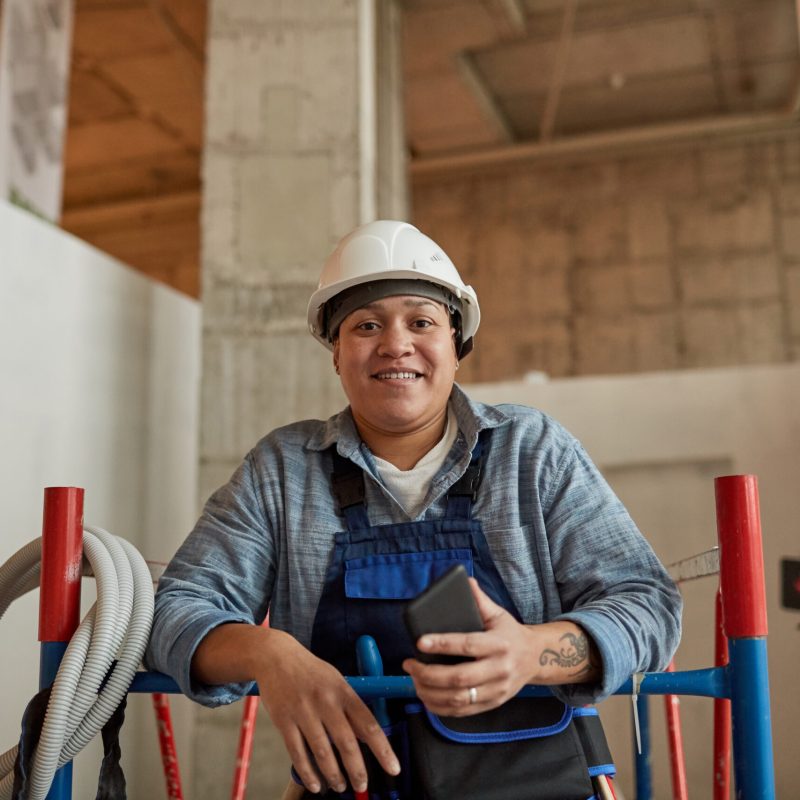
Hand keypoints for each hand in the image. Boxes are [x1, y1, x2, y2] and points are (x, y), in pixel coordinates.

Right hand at [255, 630, 399, 793]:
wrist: (276, 657)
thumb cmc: (311, 671)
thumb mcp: (336, 680)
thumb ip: (350, 707)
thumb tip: (367, 736)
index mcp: (343, 691)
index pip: (369, 724)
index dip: (383, 749)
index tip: (393, 768)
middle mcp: (326, 701)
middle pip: (347, 742)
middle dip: (357, 770)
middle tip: (362, 786)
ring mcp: (304, 712)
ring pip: (322, 751)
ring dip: (334, 775)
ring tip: (341, 786)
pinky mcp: (284, 721)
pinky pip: (297, 753)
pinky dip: (307, 773)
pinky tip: (315, 784)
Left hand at [402, 579, 598, 716]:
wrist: (536, 658)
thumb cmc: (511, 634)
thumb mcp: (499, 614)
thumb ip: (480, 600)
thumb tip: (465, 581)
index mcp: (499, 644)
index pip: (467, 645)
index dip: (442, 644)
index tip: (420, 642)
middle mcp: (499, 669)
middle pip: (459, 678)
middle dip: (429, 674)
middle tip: (409, 664)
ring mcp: (496, 690)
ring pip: (459, 699)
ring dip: (430, 692)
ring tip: (414, 680)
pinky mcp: (493, 704)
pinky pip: (463, 712)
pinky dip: (440, 707)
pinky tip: (426, 696)